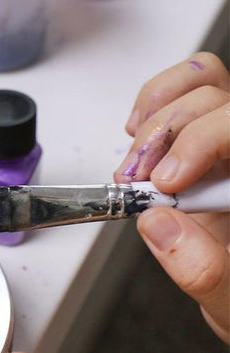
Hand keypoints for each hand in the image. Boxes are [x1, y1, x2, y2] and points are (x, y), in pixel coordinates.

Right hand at [115, 52, 229, 341]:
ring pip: (202, 83)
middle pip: (216, 101)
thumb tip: (161, 225)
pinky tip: (139, 137)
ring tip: (136, 166)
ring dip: (155, 120)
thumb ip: (205, 268)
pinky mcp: (208, 138)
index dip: (202, 140)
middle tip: (137, 183)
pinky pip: (187, 89)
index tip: (166, 182)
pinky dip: (152, 104)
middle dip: (165, 138)